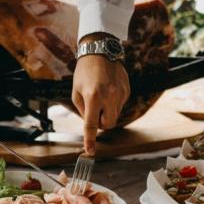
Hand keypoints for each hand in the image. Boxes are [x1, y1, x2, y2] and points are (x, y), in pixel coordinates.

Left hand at [71, 38, 129, 155]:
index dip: (90, 140)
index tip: (90, 152)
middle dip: (100, 123)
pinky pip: (119, 106)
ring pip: (114, 116)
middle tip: (93, 111)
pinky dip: (112, 103)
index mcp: (93, 97)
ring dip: (106, 113)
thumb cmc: (84, 71)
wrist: (101, 50)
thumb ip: (82, 110)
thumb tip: (91, 124)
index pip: (91, 125)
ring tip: (100, 96)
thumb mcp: (76, 91)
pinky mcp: (127, 91)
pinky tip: (108, 90)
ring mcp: (120, 94)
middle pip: (107, 125)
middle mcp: (109, 97)